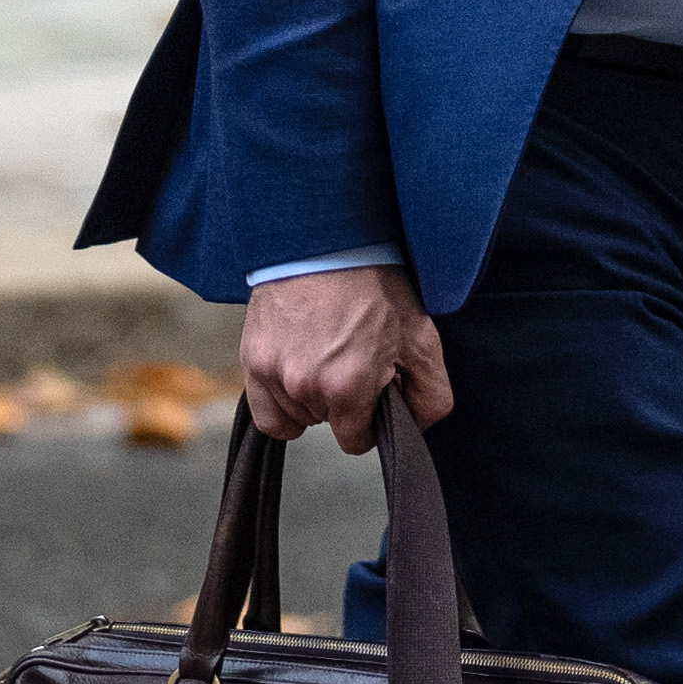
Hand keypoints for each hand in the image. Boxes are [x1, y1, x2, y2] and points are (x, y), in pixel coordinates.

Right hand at [240, 263, 451, 450]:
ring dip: (310, 398)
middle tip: (350, 359)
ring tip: (324, 355)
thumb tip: (417, 429)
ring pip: (296, 417)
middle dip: (342, 402)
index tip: (371, 392)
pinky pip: (265, 413)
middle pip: (326, 424)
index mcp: (348, 385)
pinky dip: (281, 402)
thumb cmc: (376, 285)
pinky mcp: (252, 360)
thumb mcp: (422, 340)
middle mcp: (306, 385)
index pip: (355, 441)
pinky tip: (296, 375)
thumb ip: (430, 398)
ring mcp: (274, 373)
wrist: (329, 241)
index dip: (369, 421)